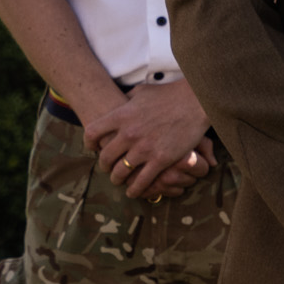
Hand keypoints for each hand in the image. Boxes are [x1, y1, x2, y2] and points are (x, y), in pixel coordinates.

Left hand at [83, 80, 215, 201]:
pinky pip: (142, 180)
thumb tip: (120, 101)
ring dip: (117, 179)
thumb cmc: (169, 94)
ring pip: (121, 172)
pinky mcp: (161, 159)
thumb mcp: (141, 92)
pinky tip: (134, 191)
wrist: (194, 101)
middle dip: (104, 166)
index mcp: (121, 115)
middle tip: (107, 168)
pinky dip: (135, 189)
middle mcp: (129, 133)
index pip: (92, 133)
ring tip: (119, 181)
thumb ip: (127, 100)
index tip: (92, 148)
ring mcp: (144, 148)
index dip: (89, 143)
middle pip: (105, 157)